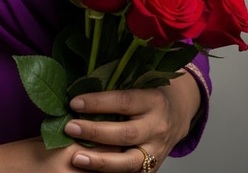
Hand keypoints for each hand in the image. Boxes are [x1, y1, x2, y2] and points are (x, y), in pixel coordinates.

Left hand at [61, 72, 200, 171]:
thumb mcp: (138, 83)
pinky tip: (89, 170)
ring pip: (129, 161)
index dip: (98, 102)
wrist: (177, 115)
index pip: (124, 101)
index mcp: (153, 101)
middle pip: (126, 133)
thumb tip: (77, 88)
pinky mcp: (153, 168)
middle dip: (95, 132)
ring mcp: (156, 151)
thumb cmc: (148, 95)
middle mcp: (157, 127)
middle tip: (70, 127)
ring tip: (76, 157)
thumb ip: (115, 86)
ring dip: (100, 161)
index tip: (74, 103)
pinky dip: (109, 172)